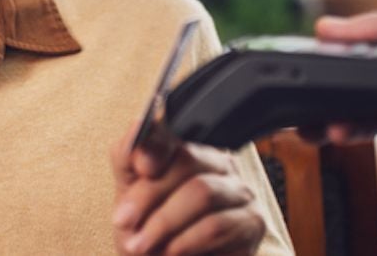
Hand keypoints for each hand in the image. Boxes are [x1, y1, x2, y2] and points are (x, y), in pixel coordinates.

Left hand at [110, 126, 265, 254]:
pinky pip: (217, 225)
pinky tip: (172, 252)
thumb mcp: (129, 193)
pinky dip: (186, 241)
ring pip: (202, 192)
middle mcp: (221, 163)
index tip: (139, 169)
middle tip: (124, 222)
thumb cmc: (148, 230)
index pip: (176, 132)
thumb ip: (129, 159)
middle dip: (149, 195)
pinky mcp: (252, 223)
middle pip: (188, 161)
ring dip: (164, 223)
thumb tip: (142, 150)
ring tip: (142, 245)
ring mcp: (241, 191)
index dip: (156, 147)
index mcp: (190, 147)